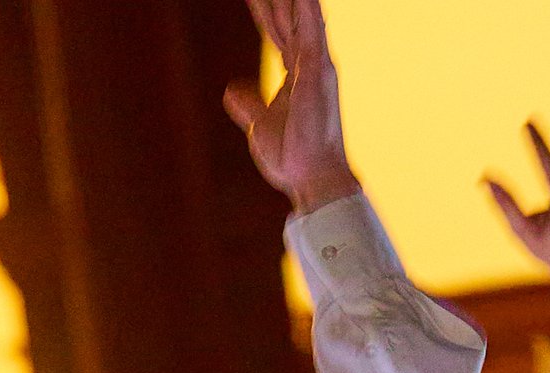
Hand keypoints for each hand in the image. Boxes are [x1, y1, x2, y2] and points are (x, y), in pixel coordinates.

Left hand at [224, 0, 358, 212]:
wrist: (312, 179)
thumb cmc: (292, 158)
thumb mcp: (260, 125)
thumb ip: (249, 104)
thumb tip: (232, 91)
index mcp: (296, 76)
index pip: (277, 32)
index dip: (265, 11)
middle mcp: (309, 65)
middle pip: (286, 17)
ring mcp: (315, 65)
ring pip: (299, 15)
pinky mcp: (317, 70)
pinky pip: (311, 27)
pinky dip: (307, 7)